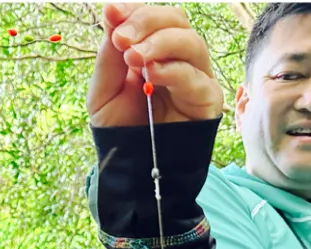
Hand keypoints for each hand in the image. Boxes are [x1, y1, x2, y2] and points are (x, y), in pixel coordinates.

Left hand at [88, 3, 223, 126]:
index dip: (136, 10)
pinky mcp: (207, 103)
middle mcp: (178, 60)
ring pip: (192, 43)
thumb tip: (111, 7)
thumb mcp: (104, 88)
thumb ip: (109, 52)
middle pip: (177, 21)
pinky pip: (197, 78)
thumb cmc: (120, 130)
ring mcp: (195, 79)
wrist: (132, 171)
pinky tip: (152, 75)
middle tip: (122, 40)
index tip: (112, 14)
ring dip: (160, 43)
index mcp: (153, 52)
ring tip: (134, 57)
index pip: (154, 16)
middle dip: (147, 22)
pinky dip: (174, 70)